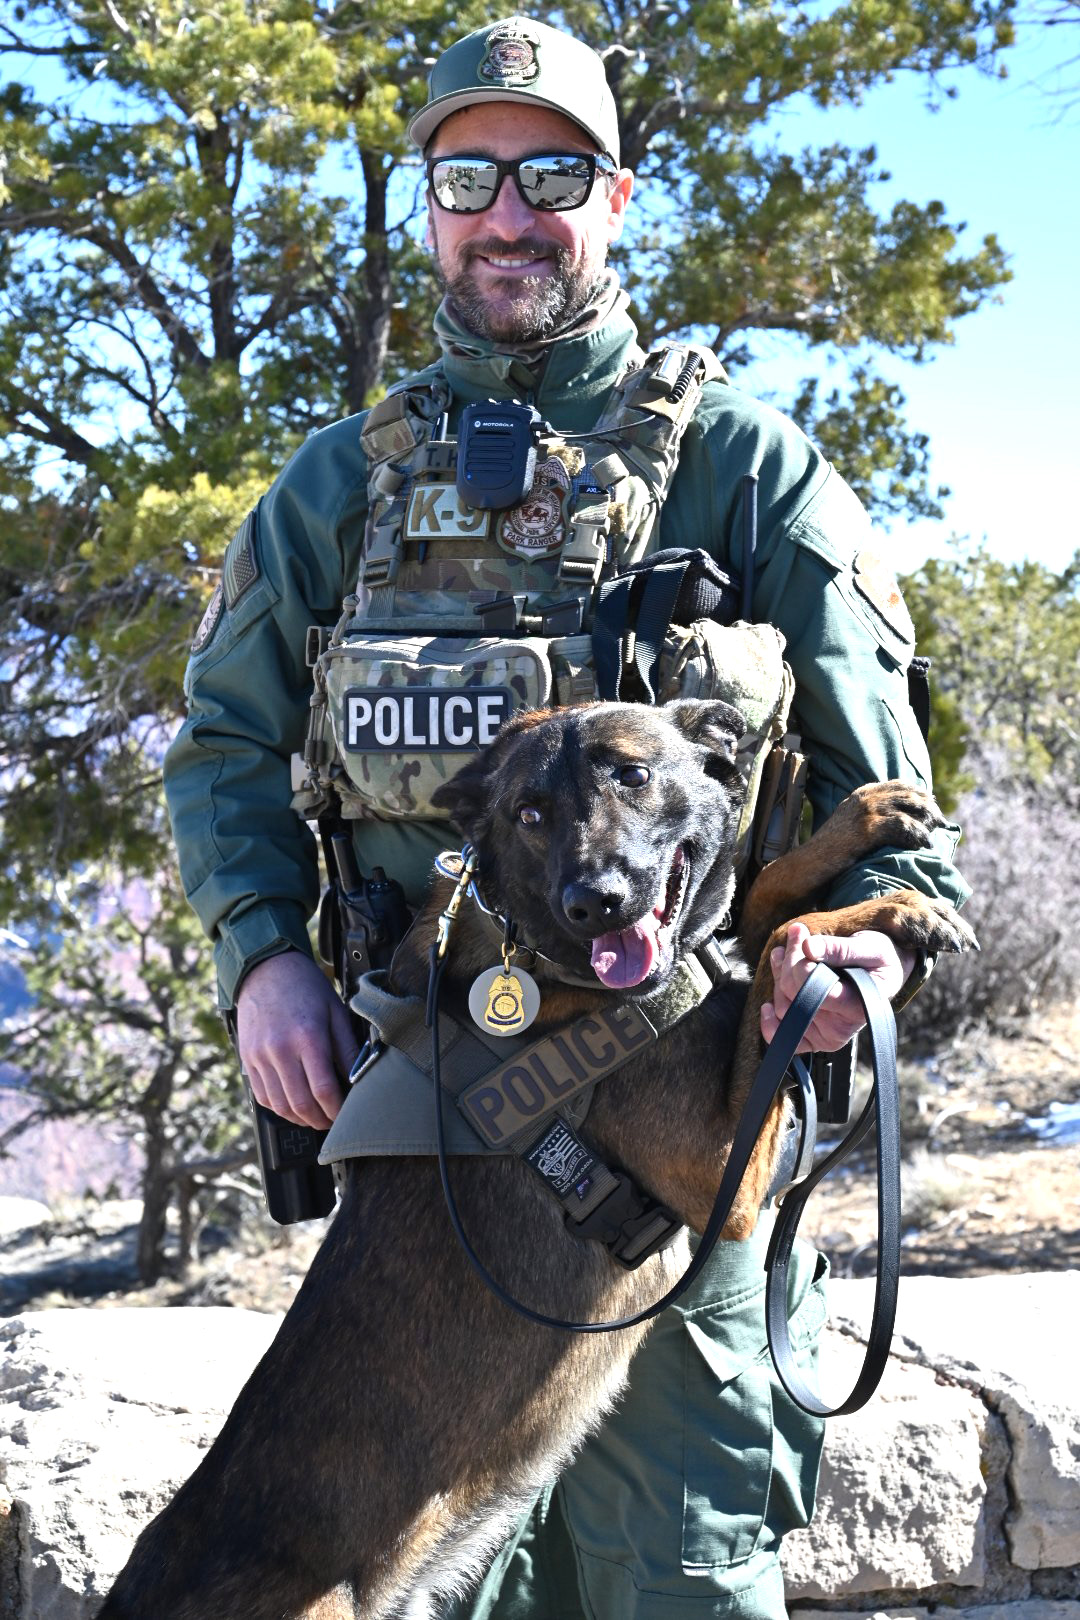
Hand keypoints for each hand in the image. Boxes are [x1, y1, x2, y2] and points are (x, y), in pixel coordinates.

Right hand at [236, 951, 359, 1128]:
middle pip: (301, 1104)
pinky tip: (294, 1104)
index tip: (346, 1113)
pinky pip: (263, 1096)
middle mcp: (280, 1049)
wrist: (266, 969)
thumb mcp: (335, 1012)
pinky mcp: (247, 1059)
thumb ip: (347, 1048)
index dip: (337, 1109)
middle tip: (333, 1120)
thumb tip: (358, 1079)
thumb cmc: (306, 988)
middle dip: (320, 1120)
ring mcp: (260, 1056)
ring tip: (315, 1115)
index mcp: (307, 1037)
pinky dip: (279, 1108)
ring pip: (280, 1106)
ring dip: (300, 1119)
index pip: (324, 1089)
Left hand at [760, 922, 914, 1053]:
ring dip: (779, 975)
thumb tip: (809, 947)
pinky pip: (784, 1038)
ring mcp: (825, 1036)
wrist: (885, 975)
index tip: (803, 933)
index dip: (801, 962)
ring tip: (785, 951)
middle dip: (790, 960)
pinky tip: (767, 1005)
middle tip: (797, 932)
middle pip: (794, 994)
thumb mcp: (869, 946)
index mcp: (858, 1006)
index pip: (816, 988)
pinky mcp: (813, 1039)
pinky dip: (770, 1022)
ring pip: (783, 1006)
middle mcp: (841, 1028)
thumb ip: (839, 948)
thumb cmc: (880, 959)